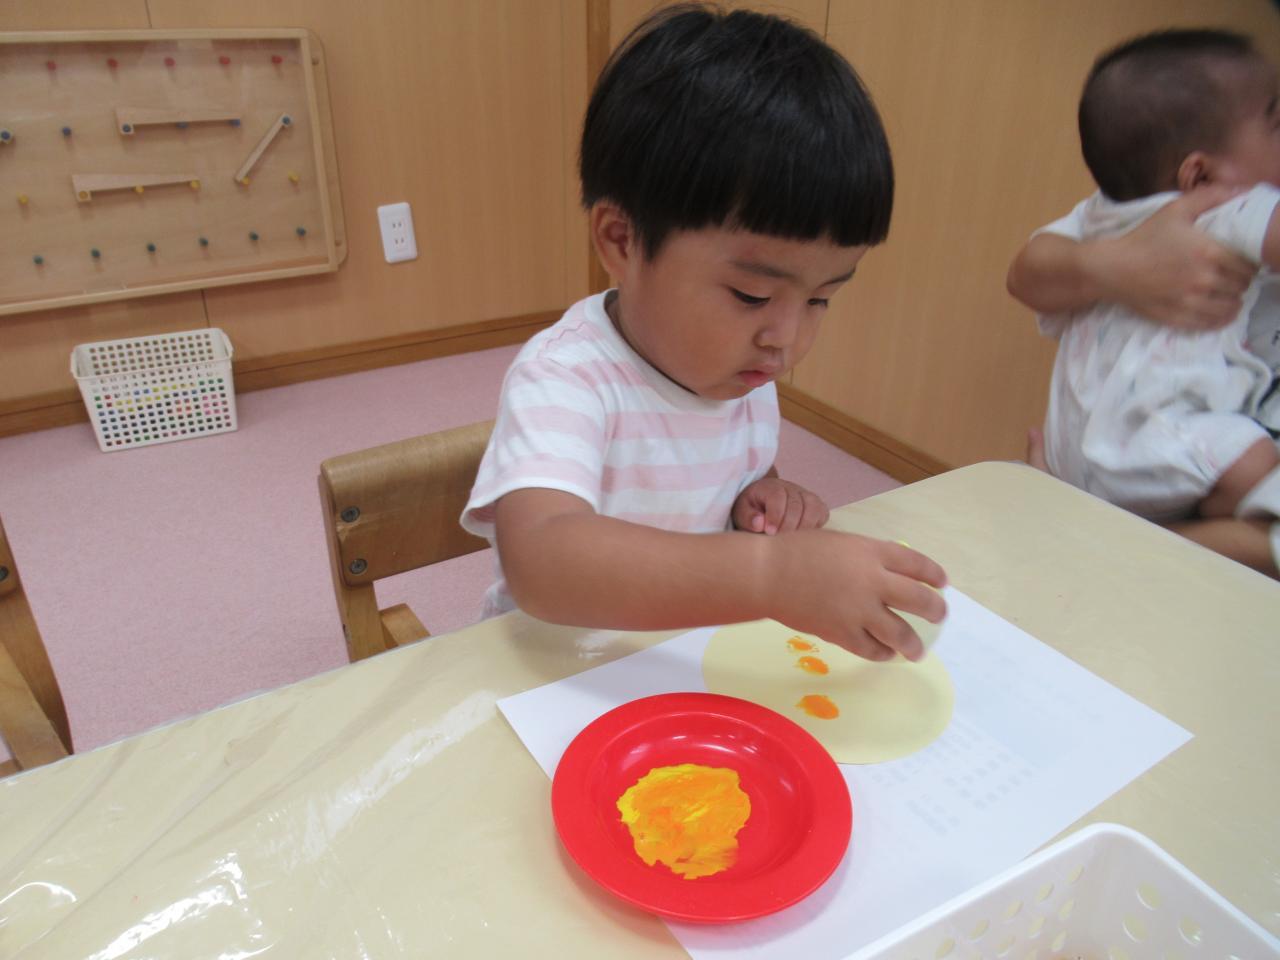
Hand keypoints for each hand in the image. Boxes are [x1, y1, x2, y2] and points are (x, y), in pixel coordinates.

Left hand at [733, 477, 828, 533]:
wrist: (762, 505)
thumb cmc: (751, 510)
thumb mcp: (741, 513)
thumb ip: (747, 517)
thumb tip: (760, 523)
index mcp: (770, 487)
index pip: (778, 497)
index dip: (776, 515)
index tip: (770, 532)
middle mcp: (790, 488)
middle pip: (797, 505)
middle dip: (789, 526)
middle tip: (780, 540)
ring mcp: (806, 496)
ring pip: (813, 509)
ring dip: (803, 527)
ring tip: (791, 541)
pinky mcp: (816, 505)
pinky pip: (822, 514)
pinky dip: (815, 527)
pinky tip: (802, 537)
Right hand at [766, 530, 946, 661]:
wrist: (768, 574)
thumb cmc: (798, 551)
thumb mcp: (841, 542)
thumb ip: (867, 557)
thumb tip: (888, 576)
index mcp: (871, 552)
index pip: (916, 563)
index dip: (933, 574)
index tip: (941, 582)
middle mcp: (872, 581)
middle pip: (918, 599)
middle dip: (934, 609)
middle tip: (938, 615)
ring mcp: (858, 610)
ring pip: (900, 633)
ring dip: (913, 644)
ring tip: (916, 650)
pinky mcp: (842, 633)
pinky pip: (871, 649)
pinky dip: (882, 652)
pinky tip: (884, 652)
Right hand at [1097, 185, 1255, 330]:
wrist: (1111, 269)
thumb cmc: (1143, 238)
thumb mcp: (1176, 210)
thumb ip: (1211, 197)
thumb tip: (1241, 190)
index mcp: (1209, 252)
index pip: (1249, 265)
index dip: (1250, 263)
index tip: (1243, 260)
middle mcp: (1204, 280)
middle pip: (1241, 286)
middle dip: (1241, 280)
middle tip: (1234, 276)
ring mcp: (1191, 302)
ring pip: (1230, 307)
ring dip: (1234, 300)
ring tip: (1228, 294)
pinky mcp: (1178, 318)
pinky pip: (1211, 324)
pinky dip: (1221, 319)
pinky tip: (1220, 311)